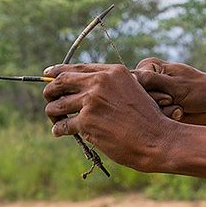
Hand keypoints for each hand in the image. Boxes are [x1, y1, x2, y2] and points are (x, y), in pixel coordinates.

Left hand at [42, 63, 172, 171]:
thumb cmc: (148, 120)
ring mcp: (92, 101)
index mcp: (113, 72)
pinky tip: (60, 132)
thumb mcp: (133, 91)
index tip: (48, 74)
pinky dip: (59, 129)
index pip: (77, 67)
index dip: (58, 71)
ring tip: (56, 120)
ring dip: (52, 113)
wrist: (157, 139)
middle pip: (60, 81)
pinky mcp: (87, 121)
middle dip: (49, 91)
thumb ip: (111, 86)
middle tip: (49, 101)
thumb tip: (85, 89)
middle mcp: (101, 82)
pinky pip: (63, 124)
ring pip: (57, 104)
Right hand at [132, 58, 205, 124]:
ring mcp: (151, 96)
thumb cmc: (199, 89)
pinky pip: (152, 118)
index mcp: (149, 66)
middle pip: (137, 97)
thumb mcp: (175, 84)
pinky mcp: (155, 110)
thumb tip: (130, 77)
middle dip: (158, 103)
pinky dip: (167, 118)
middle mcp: (146, 81)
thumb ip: (151, 80)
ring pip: (144, 110)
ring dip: (164, 112)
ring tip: (179, 107)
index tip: (169, 96)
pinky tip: (179, 114)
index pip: (133, 82)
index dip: (150, 93)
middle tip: (174, 101)